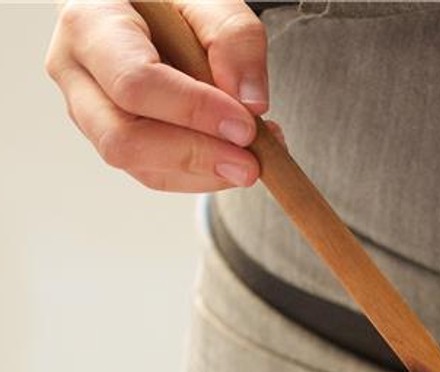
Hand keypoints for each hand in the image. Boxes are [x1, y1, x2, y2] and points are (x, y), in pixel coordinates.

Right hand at [45, 0, 266, 191]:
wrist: (146, 8)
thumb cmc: (169, 1)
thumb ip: (234, 37)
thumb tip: (250, 102)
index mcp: (90, 24)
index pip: (134, 83)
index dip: (193, 111)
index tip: (245, 126)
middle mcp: (76, 72)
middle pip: (123, 139)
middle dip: (195, 156)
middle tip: (250, 161)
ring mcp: (88, 111)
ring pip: (138, 165)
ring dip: (203, 172)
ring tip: (251, 157)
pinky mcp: (113, 138)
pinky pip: (154, 174)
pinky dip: (201, 175)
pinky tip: (232, 155)